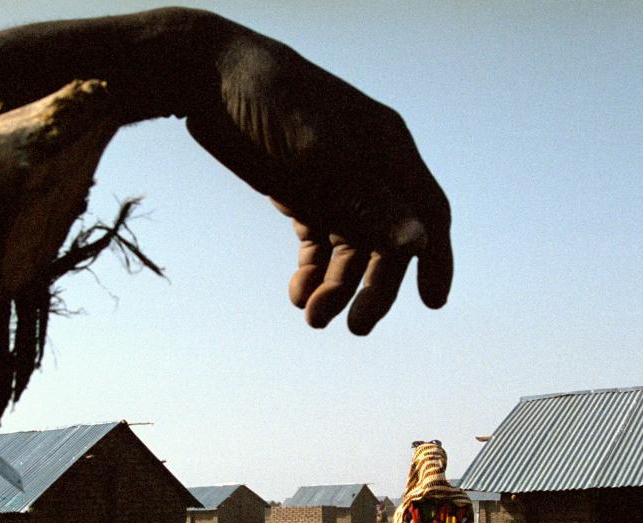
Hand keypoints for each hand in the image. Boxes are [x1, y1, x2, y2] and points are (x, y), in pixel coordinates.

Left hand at [185, 36, 451, 334]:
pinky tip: (297, 295)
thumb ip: (368, 200)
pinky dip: (312, 275)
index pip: (427, 211)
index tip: (432, 302)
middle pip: (388, 243)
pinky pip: (318, 248)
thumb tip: (420, 243)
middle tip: (356, 327)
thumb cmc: (270, 97)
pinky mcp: (304, 197)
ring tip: (311, 316)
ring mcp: (337, 186)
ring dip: (337, 288)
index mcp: (387, 150)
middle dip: (375, 287)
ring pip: (351, 253)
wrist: (206, 76)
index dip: (436, 258)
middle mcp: (370, 171)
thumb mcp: (319, 152)